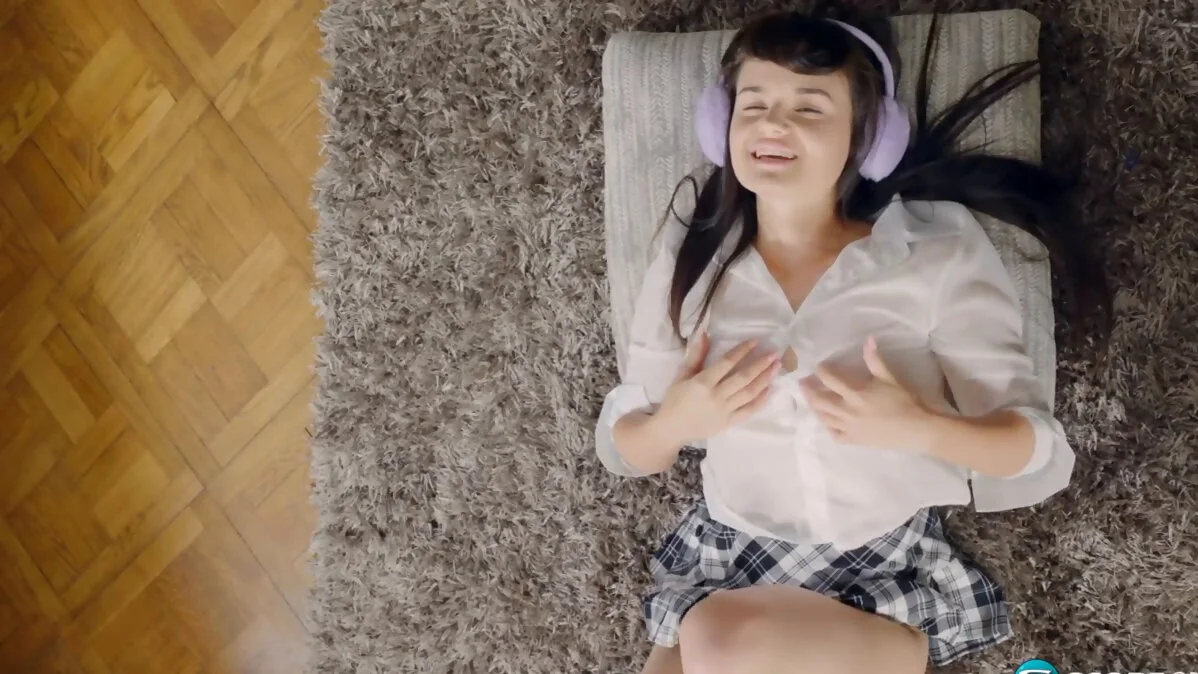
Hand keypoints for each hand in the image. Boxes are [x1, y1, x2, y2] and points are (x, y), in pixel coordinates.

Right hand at [655, 331, 781, 444]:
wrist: (671, 429)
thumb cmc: (675, 399)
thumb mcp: (681, 375)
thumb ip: (695, 356)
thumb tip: (705, 334)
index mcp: (702, 383)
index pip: (726, 363)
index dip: (742, 351)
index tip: (755, 341)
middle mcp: (716, 396)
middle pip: (743, 378)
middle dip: (760, 365)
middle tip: (774, 354)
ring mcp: (724, 411)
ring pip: (749, 393)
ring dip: (764, 379)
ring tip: (776, 367)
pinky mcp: (728, 422)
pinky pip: (748, 411)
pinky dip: (761, 400)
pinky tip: (770, 389)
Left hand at [800, 336, 933, 451]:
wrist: (915, 429)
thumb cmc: (903, 402)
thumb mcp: (889, 378)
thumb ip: (874, 360)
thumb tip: (868, 339)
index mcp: (855, 395)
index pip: (830, 380)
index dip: (822, 371)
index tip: (819, 366)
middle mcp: (847, 412)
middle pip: (819, 401)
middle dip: (808, 390)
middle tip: (803, 382)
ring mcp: (849, 428)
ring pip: (823, 418)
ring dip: (814, 407)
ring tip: (810, 400)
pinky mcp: (854, 441)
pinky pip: (834, 435)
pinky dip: (828, 428)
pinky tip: (828, 422)